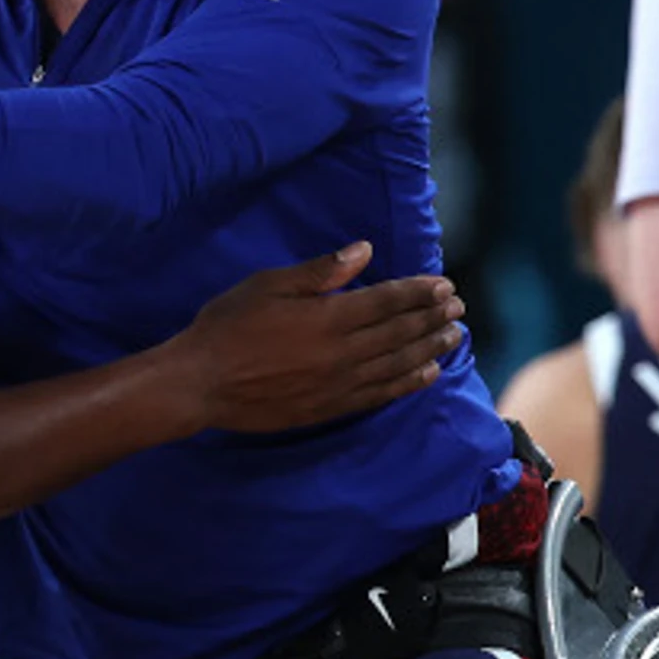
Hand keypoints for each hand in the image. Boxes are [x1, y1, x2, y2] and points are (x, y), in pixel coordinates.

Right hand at [174, 246, 464, 431]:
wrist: (201, 383)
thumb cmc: (228, 326)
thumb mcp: (269, 284)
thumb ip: (321, 271)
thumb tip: (365, 251)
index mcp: (329, 316)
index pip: (388, 301)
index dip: (419, 292)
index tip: (444, 285)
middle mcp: (343, 352)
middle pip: (400, 333)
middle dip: (431, 318)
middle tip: (457, 308)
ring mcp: (339, 383)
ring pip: (398, 364)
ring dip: (430, 349)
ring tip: (454, 337)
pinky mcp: (330, 407)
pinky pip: (380, 394)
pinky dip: (408, 383)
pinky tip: (427, 374)